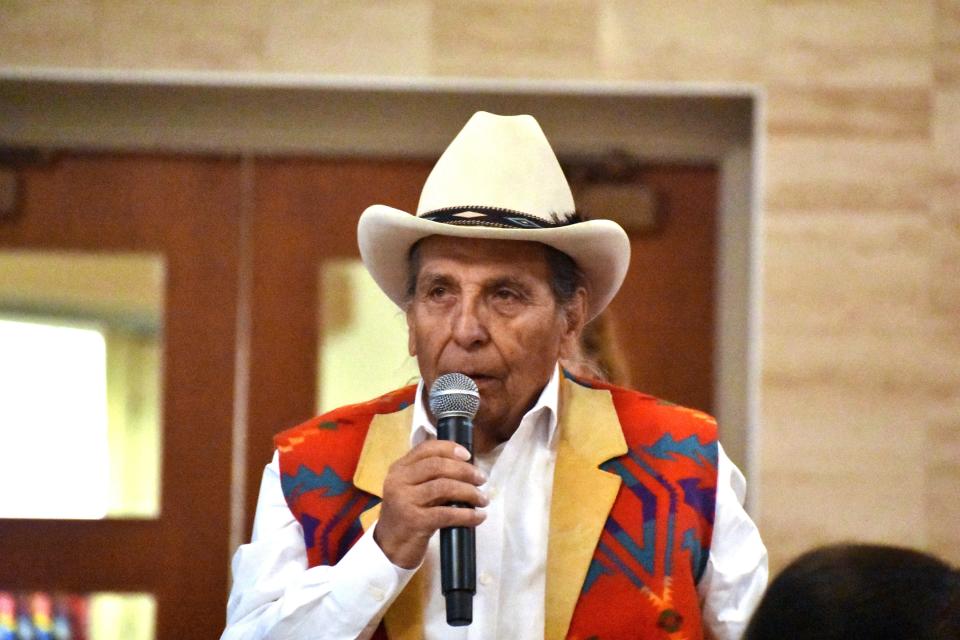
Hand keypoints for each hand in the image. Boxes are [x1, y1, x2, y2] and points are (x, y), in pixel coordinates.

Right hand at [373, 440, 487, 568]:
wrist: (389, 548)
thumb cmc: (407, 515)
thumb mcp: (412, 489)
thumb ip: (429, 476)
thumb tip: (466, 466)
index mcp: (399, 469)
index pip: (426, 448)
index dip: (449, 448)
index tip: (468, 455)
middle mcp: (398, 481)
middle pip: (437, 466)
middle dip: (465, 470)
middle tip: (482, 479)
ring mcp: (404, 501)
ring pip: (444, 487)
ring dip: (470, 492)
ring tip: (483, 499)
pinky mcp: (414, 521)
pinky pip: (447, 514)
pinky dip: (467, 515)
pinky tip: (478, 517)